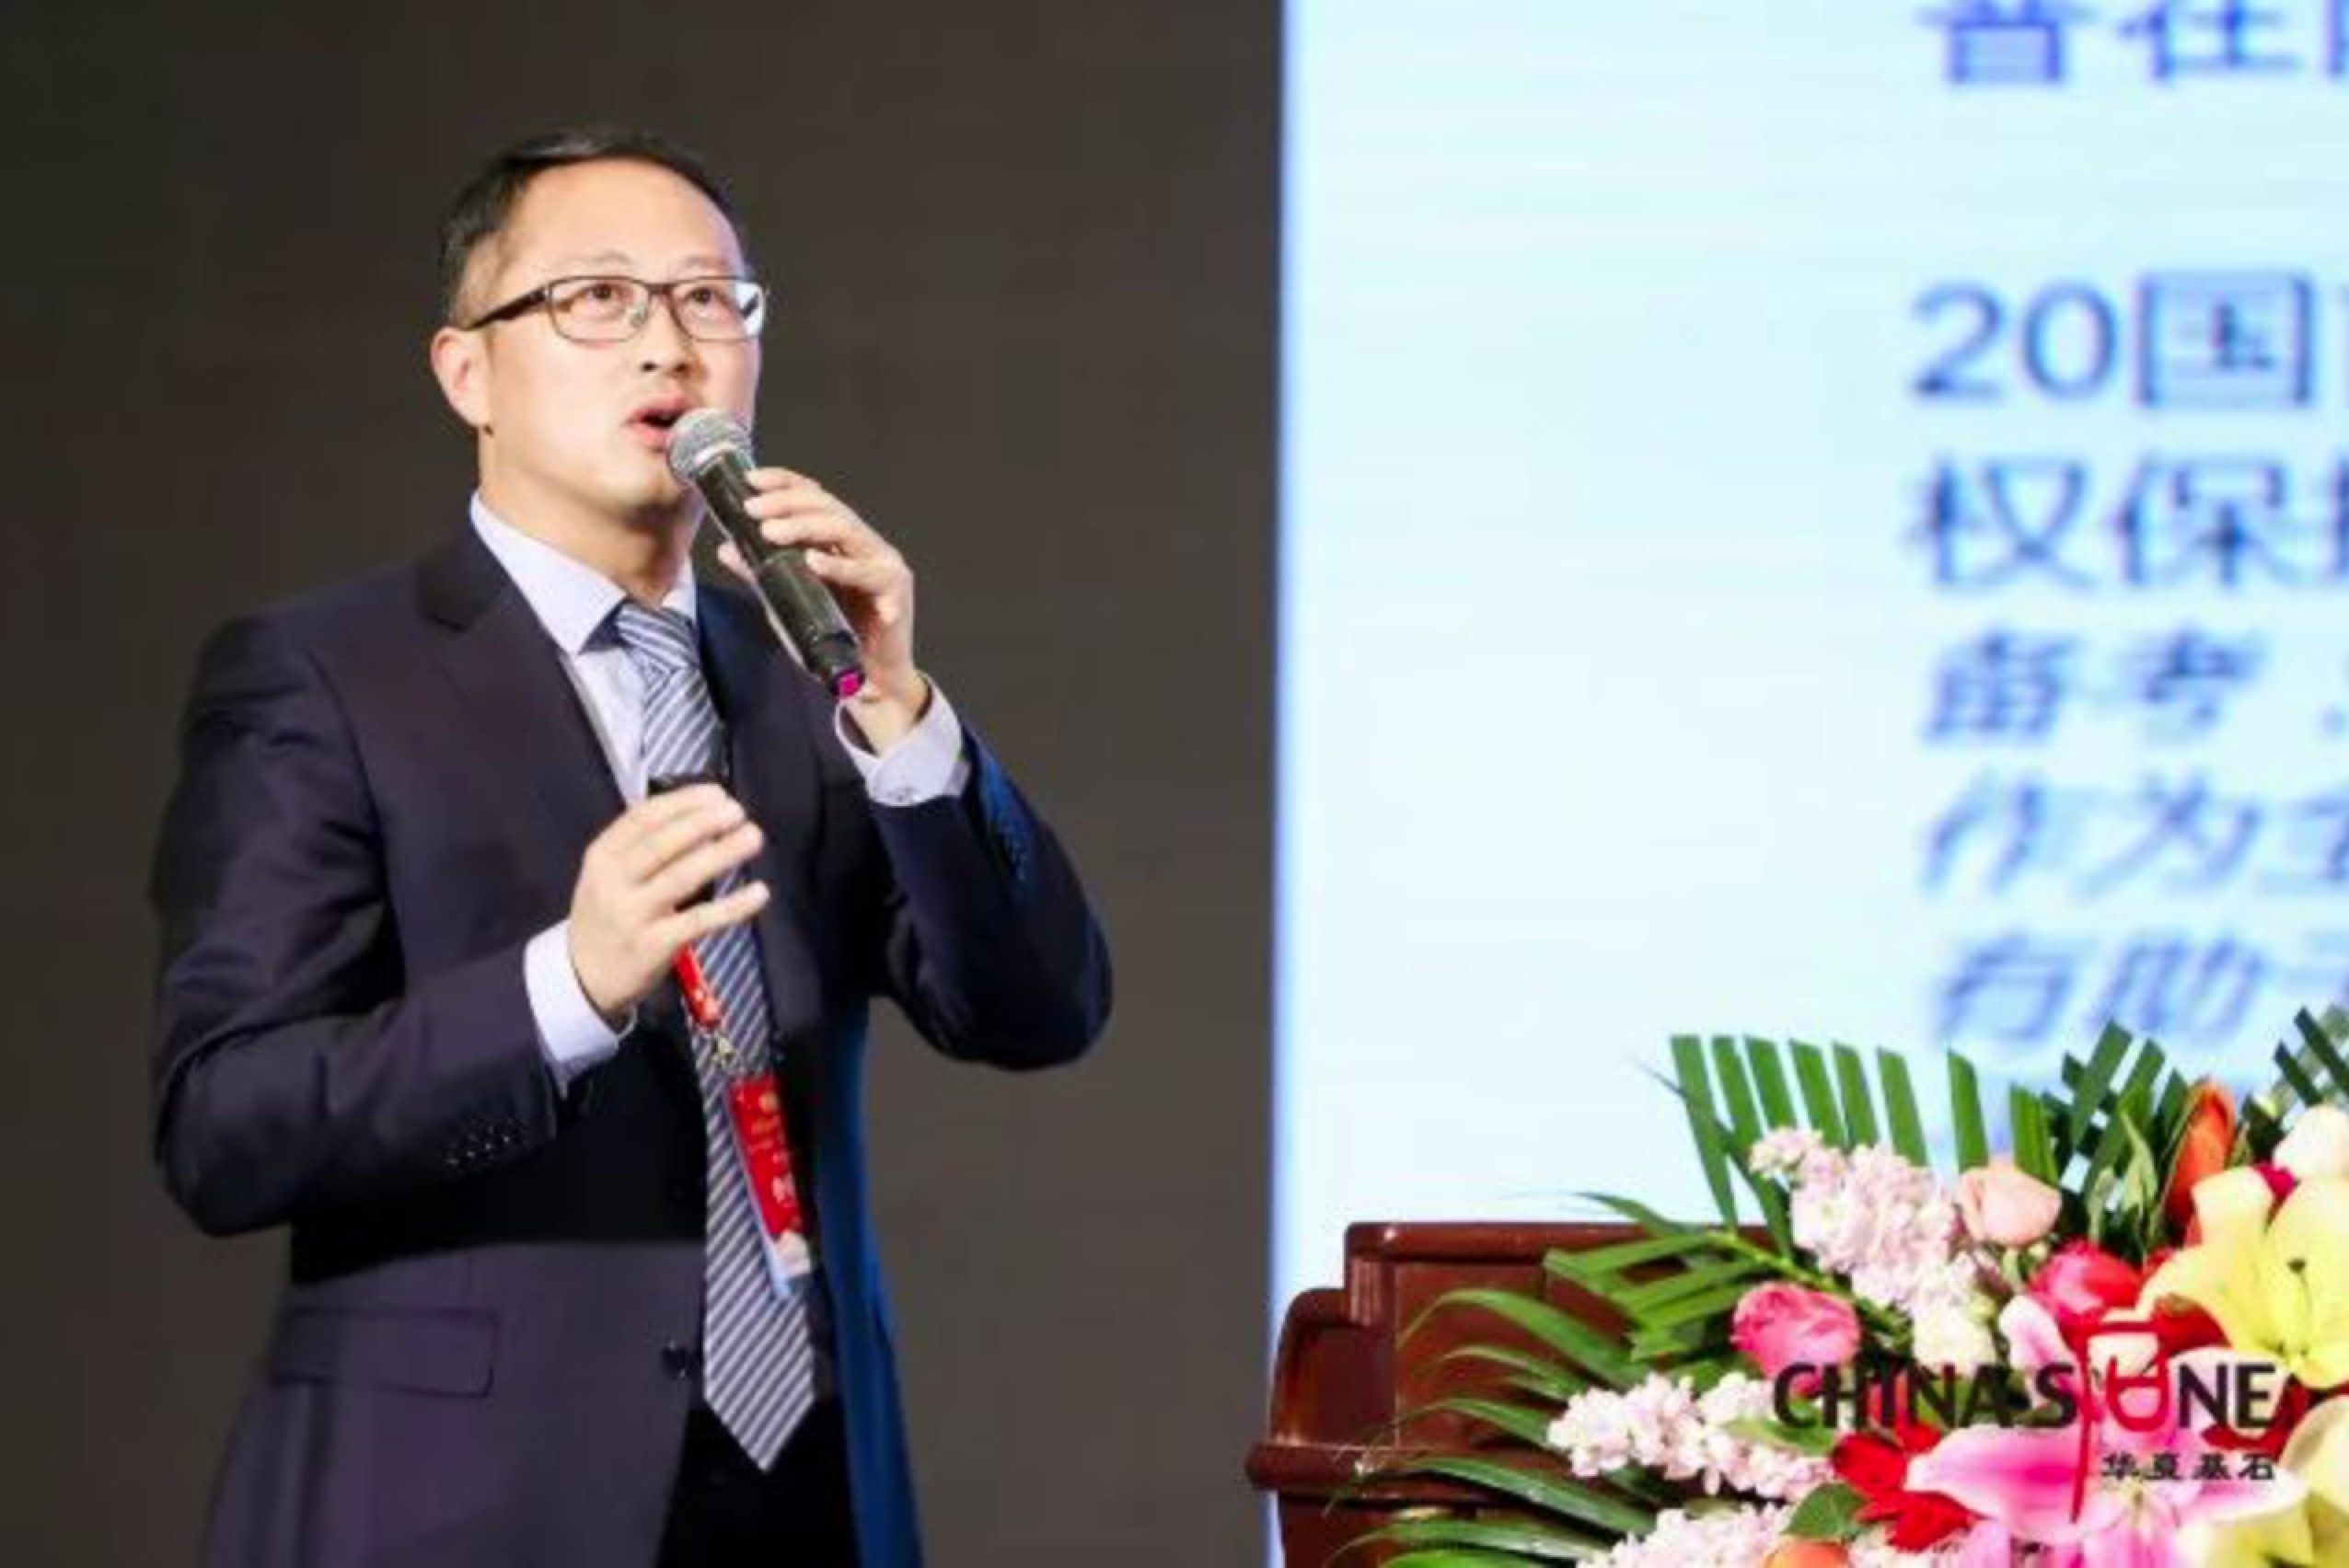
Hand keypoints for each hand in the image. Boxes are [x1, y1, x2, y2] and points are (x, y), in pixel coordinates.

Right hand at [567, 784, 769, 1023]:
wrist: (583, 976)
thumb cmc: (607, 915)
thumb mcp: (607, 874)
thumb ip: (643, 845)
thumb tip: (701, 814)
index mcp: (602, 856)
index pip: (643, 818)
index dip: (683, 802)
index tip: (716, 793)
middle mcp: (614, 882)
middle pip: (662, 844)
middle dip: (703, 822)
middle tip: (737, 811)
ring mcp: (633, 914)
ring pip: (682, 877)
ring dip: (722, 854)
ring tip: (752, 837)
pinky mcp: (654, 945)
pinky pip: (700, 921)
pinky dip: (733, 906)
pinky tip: (758, 893)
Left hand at [716, 469, 928, 749]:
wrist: (869, 681)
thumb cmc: (834, 638)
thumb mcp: (789, 601)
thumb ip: (763, 575)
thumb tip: (727, 550)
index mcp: (841, 541)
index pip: (814, 497)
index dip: (784, 483)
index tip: (751, 480)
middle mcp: (864, 545)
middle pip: (828, 507)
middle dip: (788, 503)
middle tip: (754, 510)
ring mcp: (883, 564)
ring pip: (847, 529)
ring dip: (806, 527)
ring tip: (772, 533)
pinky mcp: (896, 590)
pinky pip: (868, 573)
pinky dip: (841, 567)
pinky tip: (815, 563)